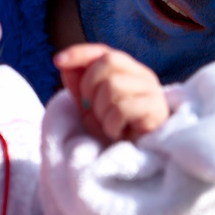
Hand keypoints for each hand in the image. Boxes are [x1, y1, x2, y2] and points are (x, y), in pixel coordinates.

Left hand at [53, 44, 169, 142]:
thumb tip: (64, 63)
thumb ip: (79, 85)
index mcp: (128, 72)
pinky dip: (112, 125)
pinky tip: (118, 134)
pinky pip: (122, 109)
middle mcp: (143, 76)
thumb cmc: (116, 131)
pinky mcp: (157, 110)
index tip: (57, 61)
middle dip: (90, 85)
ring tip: (109, 125)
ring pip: (114, 85)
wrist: (136, 162)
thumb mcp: (90, 107)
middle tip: (93, 109)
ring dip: (102, 111)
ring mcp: (152, 91)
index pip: (103, 51)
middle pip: (108, 61)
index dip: (79, 53)